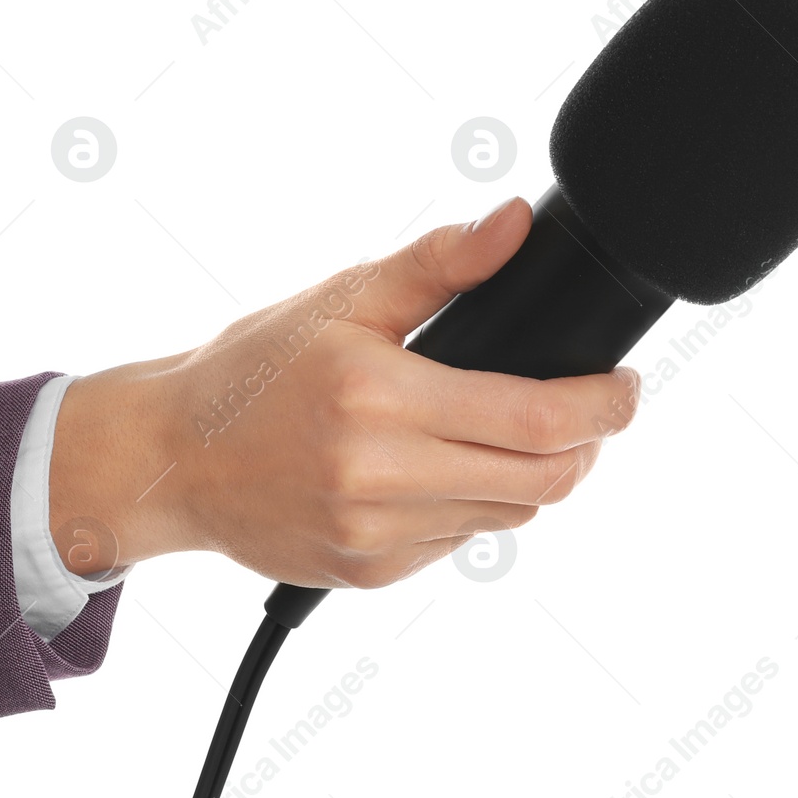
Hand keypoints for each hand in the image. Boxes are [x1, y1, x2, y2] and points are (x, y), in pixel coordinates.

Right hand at [48, 196, 639, 588]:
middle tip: (584, 412)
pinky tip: (436, 469)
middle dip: (584, 446)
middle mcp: (379, 477)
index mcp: (378, 397)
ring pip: (509, 516)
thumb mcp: (341, 298)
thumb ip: (438, 264)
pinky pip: (461, 543)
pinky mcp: (368, 573)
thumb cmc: (253, 370)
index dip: (606, 406)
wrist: (172, 458)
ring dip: (530, 476)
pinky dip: (472, 506)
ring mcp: (375, 535)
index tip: (626, 388)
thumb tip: (514, 224)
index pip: (539, 420)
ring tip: (501, 432)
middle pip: (543, 481)